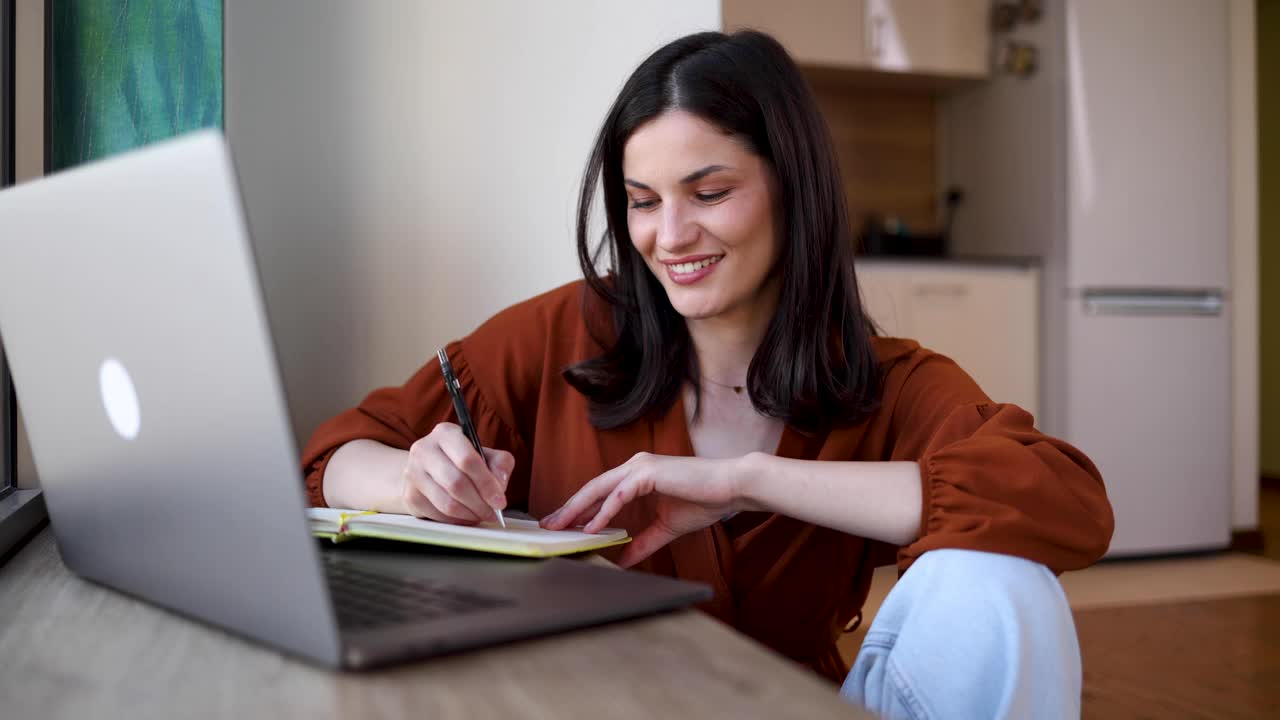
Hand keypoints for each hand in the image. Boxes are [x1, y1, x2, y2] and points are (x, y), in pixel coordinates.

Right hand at [401, 422, 513, 524]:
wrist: (426, 470)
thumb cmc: (461, 461)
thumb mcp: (485, 454)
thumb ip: (500, 464)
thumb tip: (500, 485)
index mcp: (445, 433)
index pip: (467, 460)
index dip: (487, 483)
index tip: (500, 501)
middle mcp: (424, 449)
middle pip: (456, 483)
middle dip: (480, 503)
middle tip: (493, 513)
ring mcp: (412, 473)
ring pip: (447, 503)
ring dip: (469, 514)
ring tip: (482, 515)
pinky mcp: (409, 495)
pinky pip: (438, 515)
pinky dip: (456, 520)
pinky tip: (466, 516)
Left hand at [540, 452, 739, 567]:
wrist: (731, 488)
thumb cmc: (704, 501)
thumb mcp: (666, 528)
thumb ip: (643, 542)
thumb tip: (625, 560)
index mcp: (637, 475)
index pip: (599, 492)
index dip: (579, 509)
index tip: (562, 525)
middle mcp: (634, 466)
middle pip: (592, 488)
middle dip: (568, 508)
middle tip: (548, 526)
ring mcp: (640, 466)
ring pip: (599, 488)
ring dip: (578, 508)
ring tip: (560, 526)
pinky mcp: (649, 472)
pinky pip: (619, 494)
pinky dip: (604, 511)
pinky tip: (592, 527)